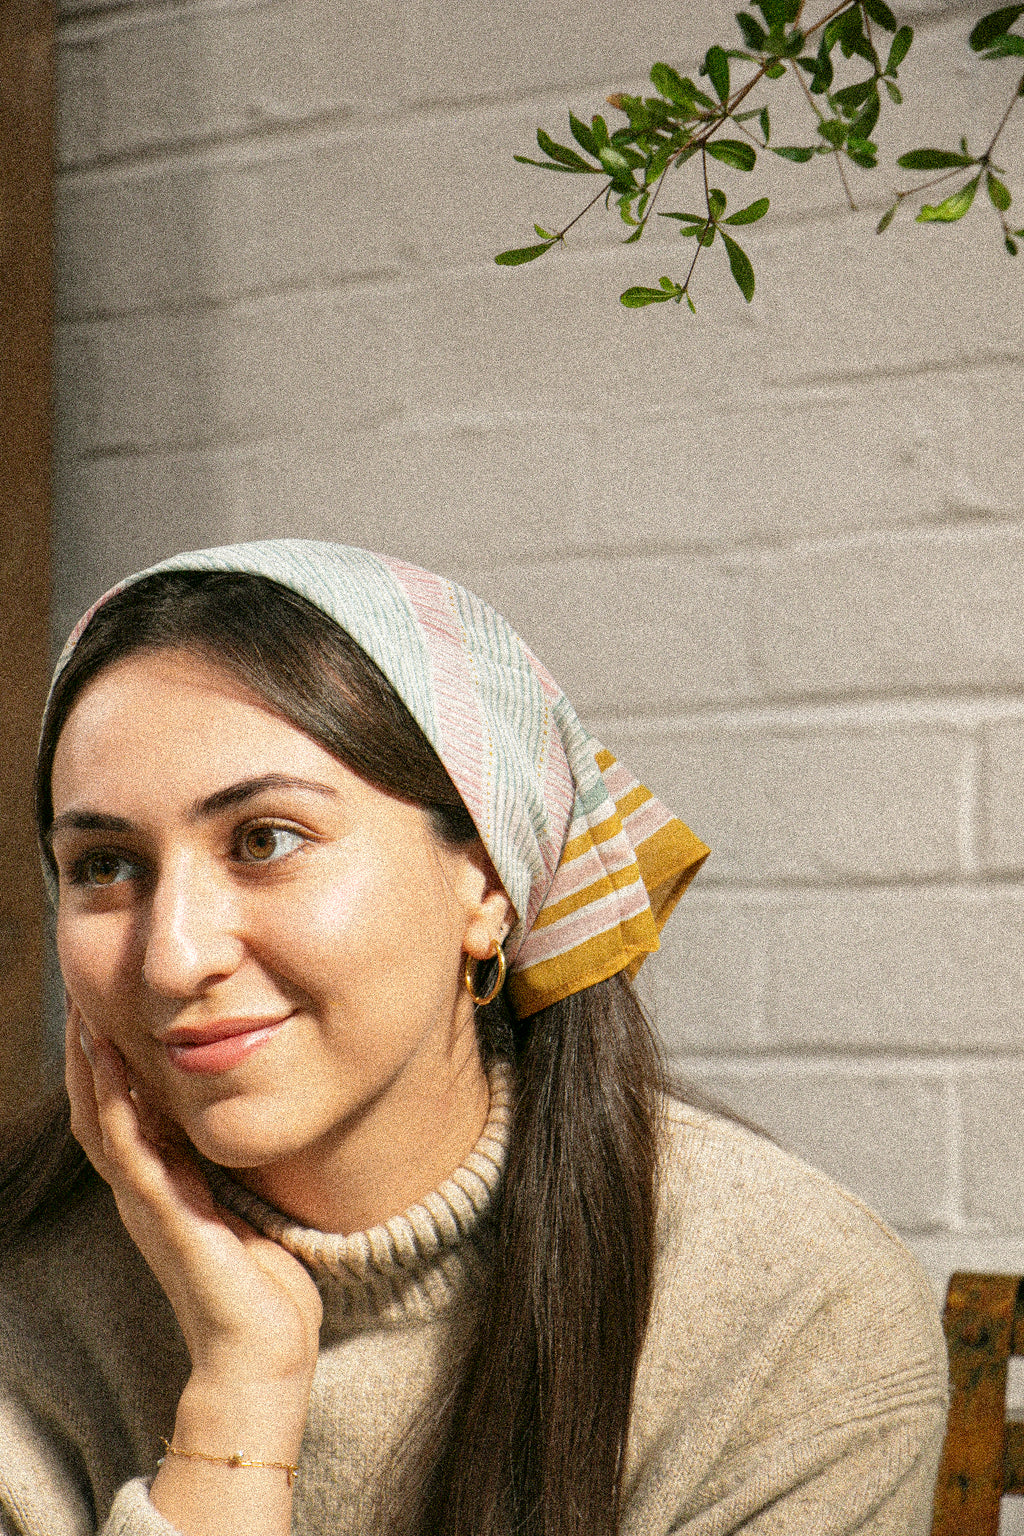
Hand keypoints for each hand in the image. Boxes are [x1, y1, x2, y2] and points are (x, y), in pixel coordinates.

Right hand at [65, 1002, 321, 1461]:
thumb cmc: (260, 1286)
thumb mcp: (237, 1208)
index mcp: (157, 1189)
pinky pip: (131, 1150)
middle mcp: (141, 1194)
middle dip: (88, 1054)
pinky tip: (114, 1066)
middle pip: (96, 1111)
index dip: (106, 1064)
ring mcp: (148, 1205)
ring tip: (85, 1017)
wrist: (261, 1353)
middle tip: (82, 998)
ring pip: (102, 1123)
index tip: (106, 1011)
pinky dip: (118, 1105)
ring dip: (92, 1068)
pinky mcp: (167, 1215)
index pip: (117, 1115)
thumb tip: (235, 1127)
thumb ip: (224, 1172)